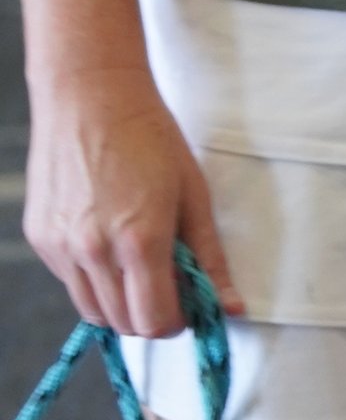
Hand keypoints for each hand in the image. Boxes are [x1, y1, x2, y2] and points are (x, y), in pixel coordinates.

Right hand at [25, 63, 240, 338]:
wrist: (90, 94)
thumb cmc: (150, 138)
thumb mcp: (194, 195)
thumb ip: (210, 259)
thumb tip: (232, 309)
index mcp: (139, 240)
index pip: (155, 322)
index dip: (177, 323)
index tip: (189, 305)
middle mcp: (92, 250)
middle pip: (124, 324)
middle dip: (151, 316)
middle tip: (168, 285)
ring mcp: (59, 246)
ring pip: (93, 311)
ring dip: (120, 303)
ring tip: (138, 263)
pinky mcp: (39, 237)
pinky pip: (69, 281)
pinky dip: (92, 278)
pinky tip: (107, 241)